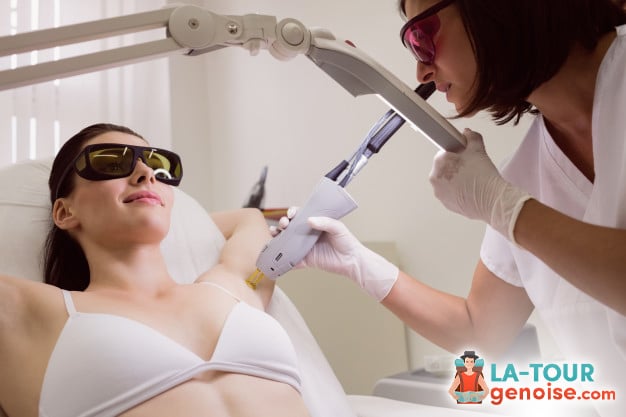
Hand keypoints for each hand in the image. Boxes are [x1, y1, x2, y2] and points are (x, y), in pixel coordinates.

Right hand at [271, 209, 398, 300]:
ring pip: (287, 242)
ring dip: (278, 238)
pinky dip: (282, 258)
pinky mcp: (305, 260)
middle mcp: (307, 234)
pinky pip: (291, 260)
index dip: (292, 213)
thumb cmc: (347, 241)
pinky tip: (276, 255)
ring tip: (274, 235)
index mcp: (315, 224)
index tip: (291, 214)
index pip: (300, 215)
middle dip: (283, 223)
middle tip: (284, 225)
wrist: (352, 261)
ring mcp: (305, 247)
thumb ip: (325, 222)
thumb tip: (310, 220)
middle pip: (290, 227)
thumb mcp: (338, 228)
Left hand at [429, 129, 530, 242]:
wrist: (491, 199)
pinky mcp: (446, 204)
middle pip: (444, 168)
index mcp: (439, 162)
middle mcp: (435, 178)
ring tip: (471, 180)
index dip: (456, 154)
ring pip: (446, 182)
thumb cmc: (483, 175)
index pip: (444, 153)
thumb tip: (467, 133)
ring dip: (455, 180)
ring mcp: (439, 192)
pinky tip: (470, 190)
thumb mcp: (478, 150)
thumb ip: (471, 137)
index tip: (464, 157)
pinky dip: (458, 191)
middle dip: (455, 167)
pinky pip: (450, 194)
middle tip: (471, 168)